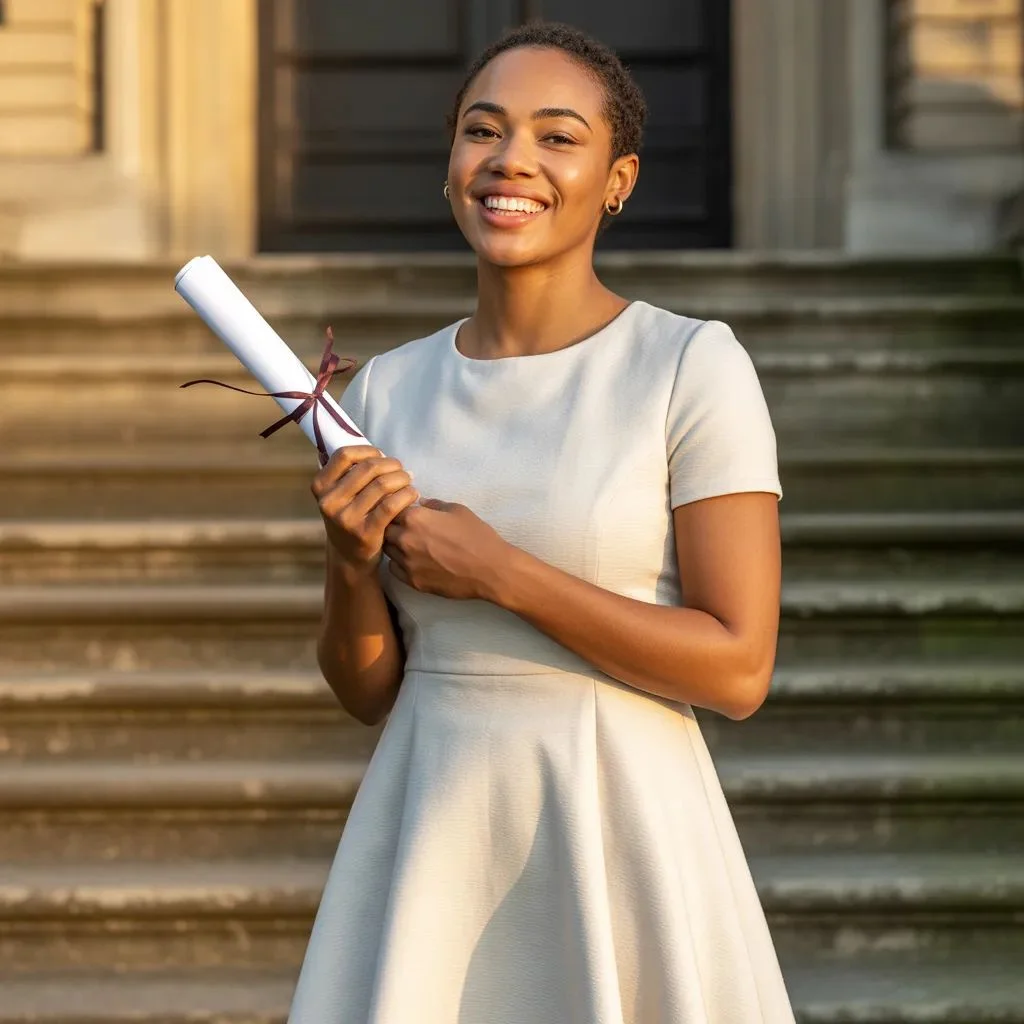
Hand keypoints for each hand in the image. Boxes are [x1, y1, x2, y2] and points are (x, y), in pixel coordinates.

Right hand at [311, 445, 419, 577]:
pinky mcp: (365, 532)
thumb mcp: (338, 495)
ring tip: (409, 481)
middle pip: (368, 468)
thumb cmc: (350, 516)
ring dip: (402, 478)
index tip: (381, 456)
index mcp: (321, 486)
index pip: (344, 455)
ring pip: (382, 485)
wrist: (349, 557)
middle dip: (391, 465)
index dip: (368, 450)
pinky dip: (407, 495)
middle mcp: (329, 501)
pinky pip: (392, 505)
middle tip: (402, 470)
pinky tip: (413, 495)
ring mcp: (346, 518)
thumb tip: (375, 450)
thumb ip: (348, 473)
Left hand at [382, 499, 510, 600]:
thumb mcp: (458, 510)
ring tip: (409, 544)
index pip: (390, 508)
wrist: (490, 569)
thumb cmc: (477, 535)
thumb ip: (434, 505)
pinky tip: (412, 560)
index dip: (397, 508)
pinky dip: (399, 563)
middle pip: (384, 529)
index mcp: (414, 518)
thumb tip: (421, 504)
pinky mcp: (412, 581)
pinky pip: (394, 569)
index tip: (404, 510)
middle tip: (404, 527)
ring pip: (387, 550)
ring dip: (394, 545)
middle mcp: (404, 539)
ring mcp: (406, 562)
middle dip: (391, 526)